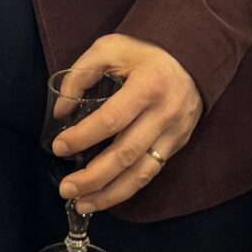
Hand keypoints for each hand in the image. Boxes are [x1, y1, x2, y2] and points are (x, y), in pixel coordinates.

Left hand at [50, 35, 203, 214]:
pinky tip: (106, 196)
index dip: (83, 137)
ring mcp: (175, 132)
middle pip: (126, 154)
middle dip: (93, 177)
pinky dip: (127, 188)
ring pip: (141, 173)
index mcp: (147, 85)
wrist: (193, 55)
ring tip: (82, 203)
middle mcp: (164, 113)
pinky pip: (151, 172)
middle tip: (66, 188)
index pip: (111, 120)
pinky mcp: (178, 144)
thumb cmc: (145, 51)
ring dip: (109, 193)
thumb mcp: (110, 48)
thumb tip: (61, 111)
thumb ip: (81, 74)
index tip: (58, 147)